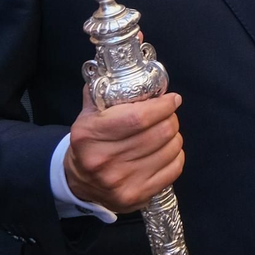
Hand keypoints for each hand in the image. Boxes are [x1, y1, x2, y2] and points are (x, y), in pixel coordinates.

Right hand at [62, 87, 184, 212]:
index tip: (172, 100)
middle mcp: (104, 160)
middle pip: (158, 133)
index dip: (162, 106)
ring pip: (169, 150)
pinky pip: (173, 170)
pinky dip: (176, 156)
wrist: (77, 181)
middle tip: (169, 115)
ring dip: (175, 137)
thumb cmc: (90, 141)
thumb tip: (124, 58)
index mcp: (90, 135)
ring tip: (166, 132)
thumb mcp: (89, 113)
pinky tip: (167, 151)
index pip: (139, 117)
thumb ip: (105, 87)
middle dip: (171, 119)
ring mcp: (120, 181)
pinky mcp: (135, 196)